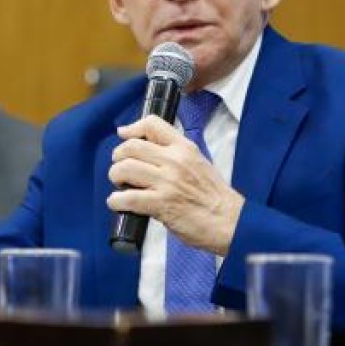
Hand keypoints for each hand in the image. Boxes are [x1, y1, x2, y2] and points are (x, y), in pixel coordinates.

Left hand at [106, 115, 243, 255]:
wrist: (229, 221)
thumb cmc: (212, 196)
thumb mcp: (198, 162)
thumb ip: (175, 154)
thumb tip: (147, 149)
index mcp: (184, 147)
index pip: (152, 124)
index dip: (132, 129)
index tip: (124, 136)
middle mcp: (174, 160)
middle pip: (131, 146)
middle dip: (118, 157)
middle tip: (120, 168)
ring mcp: (167, 182)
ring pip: (124, 168)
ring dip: (115, 177)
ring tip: (120, 185)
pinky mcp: (161, 204)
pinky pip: (127, 198)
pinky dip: (116, 201)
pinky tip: (118, 204)